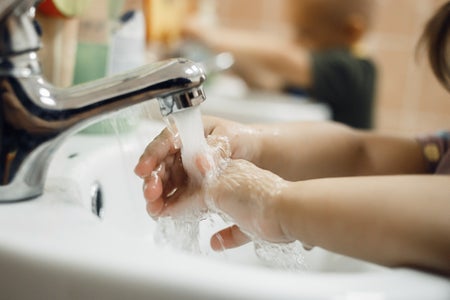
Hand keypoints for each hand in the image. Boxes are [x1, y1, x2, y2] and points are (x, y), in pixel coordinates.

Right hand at [134, 116, 290, 249]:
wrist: (264, 155)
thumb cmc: (247, 139)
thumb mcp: (232, 139)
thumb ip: (214, 149)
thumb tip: (199, 161)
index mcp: (191, 132)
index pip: (165, 142)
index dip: (152, 155)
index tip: (144, 169)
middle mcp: (185, 151)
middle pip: (161, 165)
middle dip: (153, 180)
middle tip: (151, 194)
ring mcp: (188, 169)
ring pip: (167, 182)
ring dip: (159, 195)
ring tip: (155, 209)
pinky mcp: (194, 186)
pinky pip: (179, 195)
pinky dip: (171, 204)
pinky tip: (166, 213)